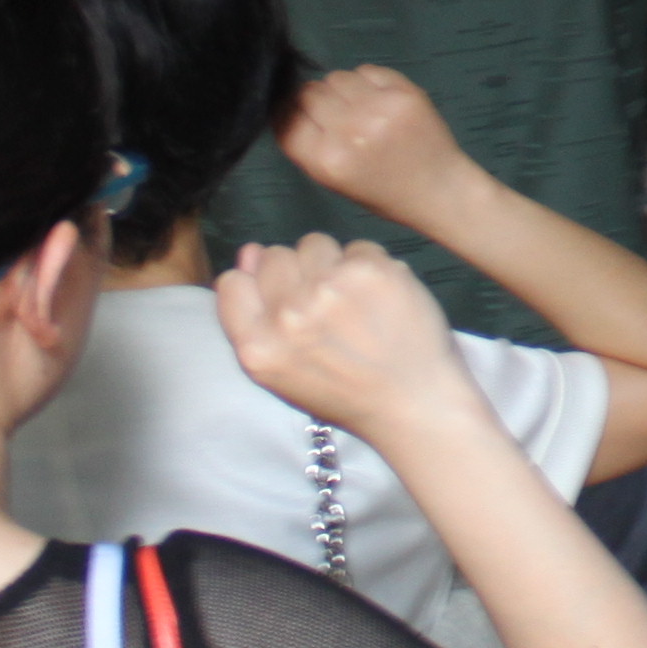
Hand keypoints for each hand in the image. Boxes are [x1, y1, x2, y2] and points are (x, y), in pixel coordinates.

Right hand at [211, 237, 476, 443]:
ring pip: (313, 243)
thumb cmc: (346, 393)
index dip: (258, 285)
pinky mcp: (370, 270)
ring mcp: (329, 289)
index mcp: (258, 348)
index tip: (283, 301)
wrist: (414, 404)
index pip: (232, 283)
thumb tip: (251, 251)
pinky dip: (368, 267)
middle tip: (328, 309)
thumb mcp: (283, 374)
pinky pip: (357, 247)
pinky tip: (379, 298)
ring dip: (331, 264)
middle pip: (274, 257)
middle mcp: (287, 316)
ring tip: (353, 301)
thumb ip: (256, 317)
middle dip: (297, 275)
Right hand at [276, 66, 474, 224]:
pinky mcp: (402, 92)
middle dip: (315, 102)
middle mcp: (349, 132)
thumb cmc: (383, 191)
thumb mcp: (333, 181)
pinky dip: (366, 81)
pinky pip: (366, 71)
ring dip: (340, 89)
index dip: (289, 114)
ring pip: (335, 77)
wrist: (439, 189)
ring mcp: (378, 109)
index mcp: (327, 161)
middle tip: (335, 115)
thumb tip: (286, 104)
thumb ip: (308, 145)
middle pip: (308, 93)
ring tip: (359, 108)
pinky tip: (378, 101)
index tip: (300, 116)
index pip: (286, 119)